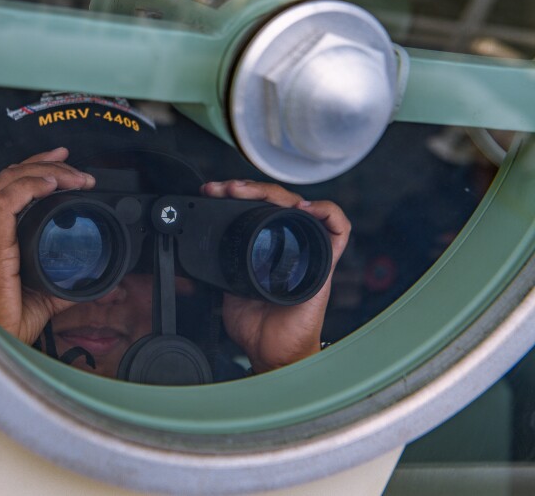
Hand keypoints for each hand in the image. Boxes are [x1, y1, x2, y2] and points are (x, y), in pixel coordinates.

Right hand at [0, 147, 95, 344]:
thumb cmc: (1, 327)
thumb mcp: (42, 297)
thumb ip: (62, 281)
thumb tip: (92, 275)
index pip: (5, 188)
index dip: (33, 168)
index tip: (62, 162)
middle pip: (7, 177)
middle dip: (45, 164)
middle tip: (77, 170)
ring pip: (7, 182)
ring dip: (45, 173)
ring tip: (73, 176)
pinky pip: (3, 202)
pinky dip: (29, 187)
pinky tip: (52, 185)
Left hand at [201, 180, 350, 373]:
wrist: (272, 352)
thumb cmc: (258, 325)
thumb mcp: (229, 284)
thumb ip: (223, 263)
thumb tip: (202, 246)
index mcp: (269, 246)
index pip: (259, 207)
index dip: (238, 194)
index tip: (213, 192)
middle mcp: (291, 244)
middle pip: (279, 200)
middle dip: (249, 188)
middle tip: (224, 189)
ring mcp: (309, 251)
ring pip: (303, 205)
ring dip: (276, 193)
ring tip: (249, 192)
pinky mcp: (325, 264)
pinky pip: (338, 229)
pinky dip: (326, 211)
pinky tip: (304, 208)